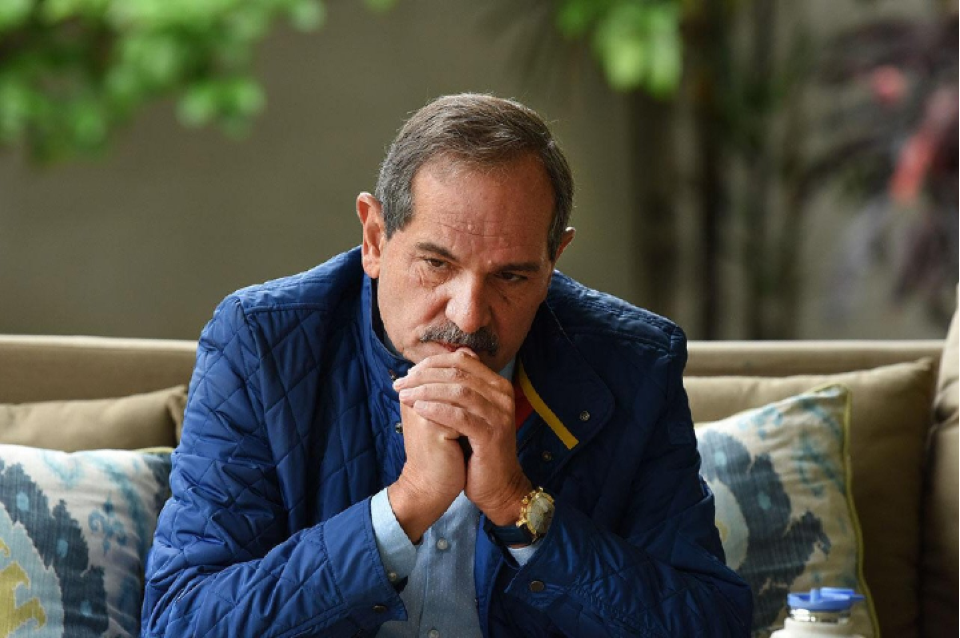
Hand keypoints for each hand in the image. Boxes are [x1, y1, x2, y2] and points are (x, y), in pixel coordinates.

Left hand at [394, 349, 531, 525]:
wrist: (496, 485)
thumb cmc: (477, 448)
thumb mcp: (469, 413)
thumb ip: (456, 389)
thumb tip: (428, 366)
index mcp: (497, 385)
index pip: (462, 360)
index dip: (432, 363)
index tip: (408, 374)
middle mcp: (502, 395)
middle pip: (459, 372)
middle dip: (424, 376)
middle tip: (401, 383)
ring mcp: (499, 415)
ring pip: (459, 391)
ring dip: (426, 390)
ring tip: (404, 395)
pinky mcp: (492, 434)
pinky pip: (460, 416)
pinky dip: (437, 410)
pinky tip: (418, 409)